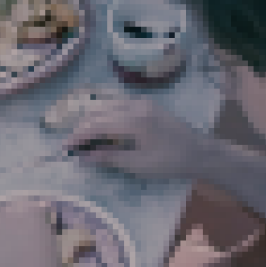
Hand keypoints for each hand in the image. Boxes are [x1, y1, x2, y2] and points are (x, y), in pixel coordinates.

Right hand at [60, 100, 215, 183]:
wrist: (201, 153)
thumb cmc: (171, 162)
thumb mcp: (138, 165)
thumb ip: (108, 158)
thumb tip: (82, 157)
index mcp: (133, 120)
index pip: (95, 124)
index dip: (77, 136)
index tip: (64, 149)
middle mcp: (135, 105)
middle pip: (98, 111)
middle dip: (81, 128)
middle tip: (72, 146)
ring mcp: (141, 101)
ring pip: (106, 105)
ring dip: (92, 120)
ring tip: (85, 139)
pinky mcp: (146, 104)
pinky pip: (118, 104)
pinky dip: (105, 115)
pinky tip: (103, 130)